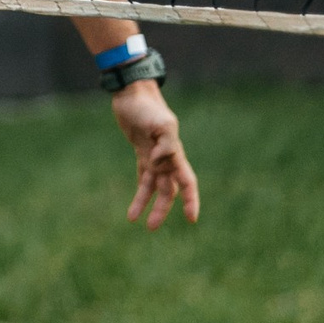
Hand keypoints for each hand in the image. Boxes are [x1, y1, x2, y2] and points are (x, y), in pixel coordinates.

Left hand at [111, 80, 200, 228]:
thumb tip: (159, 163)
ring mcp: (154, 157)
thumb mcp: (162, 123)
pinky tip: (132, 208)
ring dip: (147, 204)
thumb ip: (166, 144)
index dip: (190, 200)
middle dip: (162, 209)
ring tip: (136, 221)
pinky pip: (142, 178)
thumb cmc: (149, 107)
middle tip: (152, 228)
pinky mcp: (142, 153)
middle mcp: (167, 158)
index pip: (187, 182)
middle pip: (169, 190)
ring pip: (154, 188)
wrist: (132, 94)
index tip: (191, 219)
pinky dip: (139, 192)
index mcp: (176, 153)